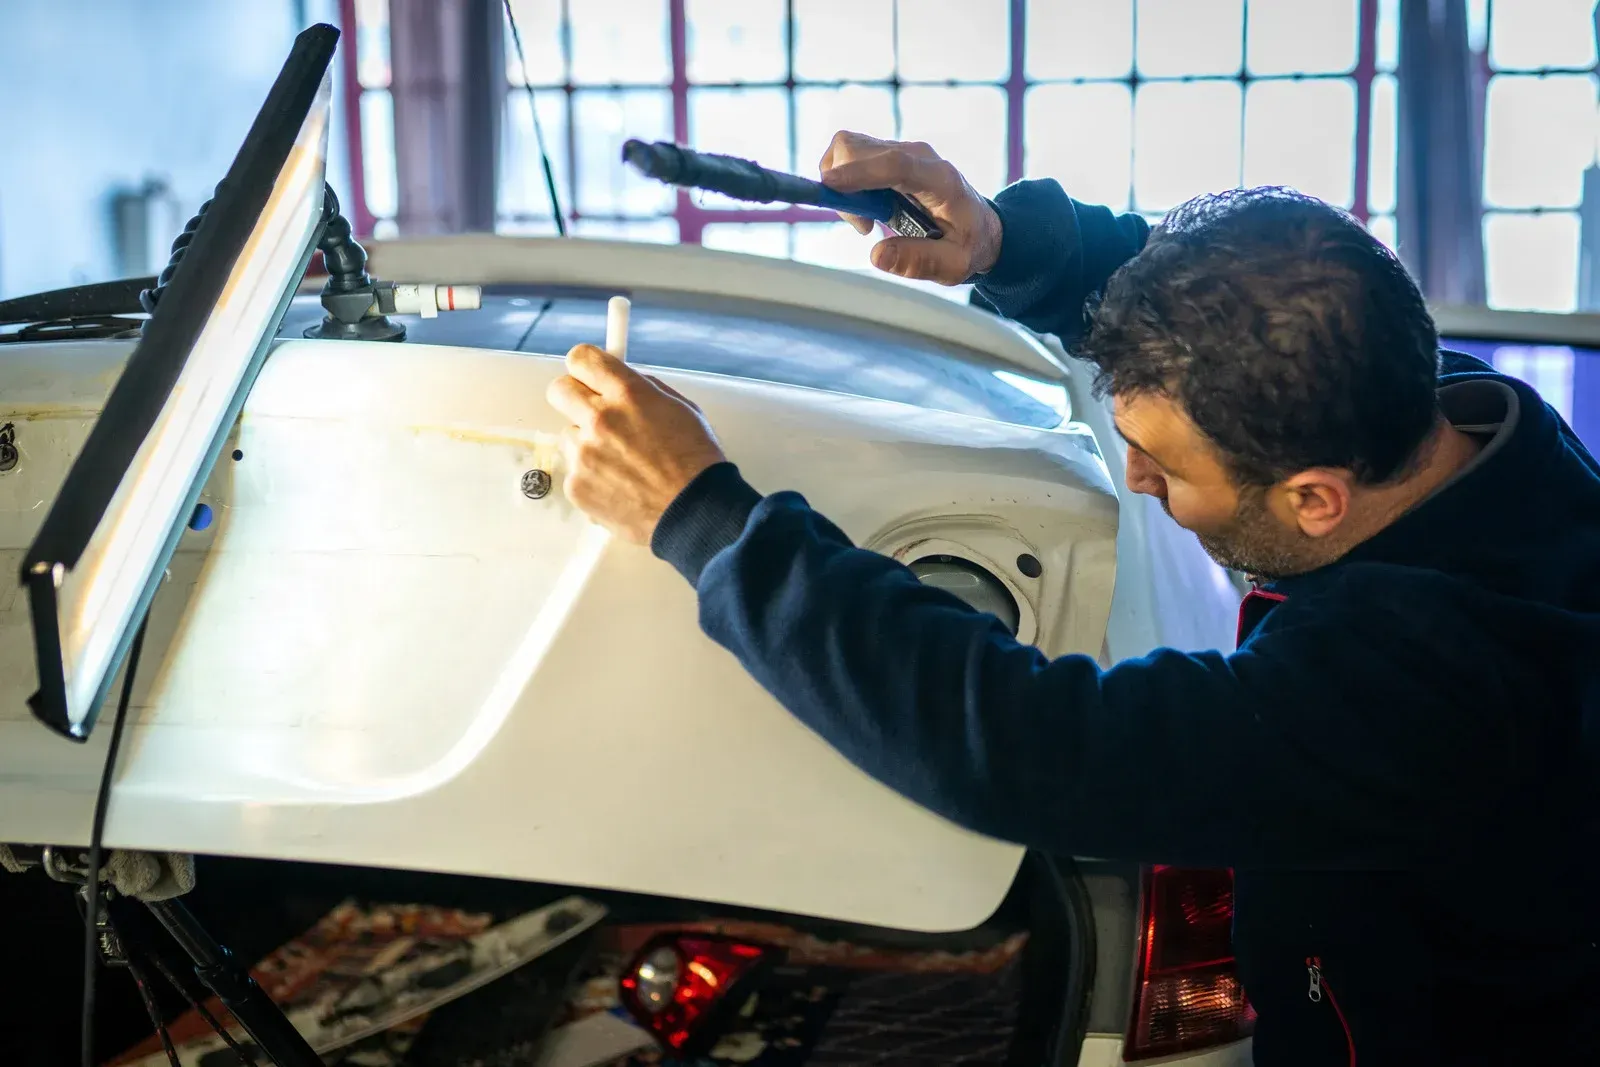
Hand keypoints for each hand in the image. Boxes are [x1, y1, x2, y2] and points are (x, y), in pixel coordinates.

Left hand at [546, 345, 726, 544]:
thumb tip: (621, 379)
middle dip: (574, 398)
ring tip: (621, 462)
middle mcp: (600, 419)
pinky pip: (574, 471)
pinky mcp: (576, 486)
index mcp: (628, 393)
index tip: (589, 376)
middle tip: (594, 412)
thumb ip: (644, 389)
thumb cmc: (695, 463)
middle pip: (559, 390)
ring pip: (568, 435)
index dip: (585, 367)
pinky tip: (619, 485)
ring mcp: (583, 454)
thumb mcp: (681, 408)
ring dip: (586, 443)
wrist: (694, 514)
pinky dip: (591, 476)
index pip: (581, 358)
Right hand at [819, 131, 1002, 284]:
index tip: (829, 185)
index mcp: (941, 180)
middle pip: (859, 149)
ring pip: (850, 148)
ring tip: (867, 219)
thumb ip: (919, 262)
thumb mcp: (954, 265)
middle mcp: (919, 156)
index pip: (895, 164)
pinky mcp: (889, 155)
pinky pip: (852, 157)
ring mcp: (903, 151)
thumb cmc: (968, 243)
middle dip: (843, 187)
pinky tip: (868, 209)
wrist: (979, 225)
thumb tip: (877, 255)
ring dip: (842, 183)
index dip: (859, 172)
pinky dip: (846, 181)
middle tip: (864, 226)